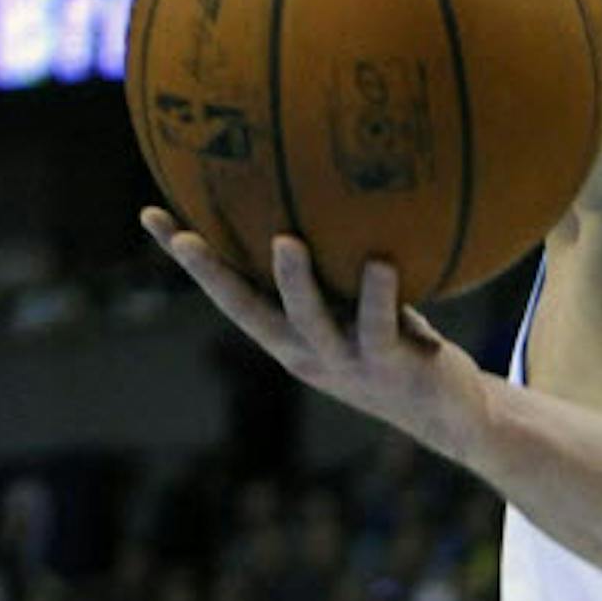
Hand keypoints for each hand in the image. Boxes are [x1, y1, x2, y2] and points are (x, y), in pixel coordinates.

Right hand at [140, 208, 487, 462]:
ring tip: (285, 241)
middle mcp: (304, 349)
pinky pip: (378, 326)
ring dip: (294, 282)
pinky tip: (381, 263)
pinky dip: (377, 295)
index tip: (152, 216)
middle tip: (184, 235)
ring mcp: (343, 361)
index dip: (191, 258)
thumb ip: (344, 264)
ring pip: (308, 319)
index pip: (229, 289)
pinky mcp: (387, 365)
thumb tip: (335, 188)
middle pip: (244, 309)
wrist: (449, 413)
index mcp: (288, 333)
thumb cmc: (403, 345)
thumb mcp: (361, 304)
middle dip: (210, 274)